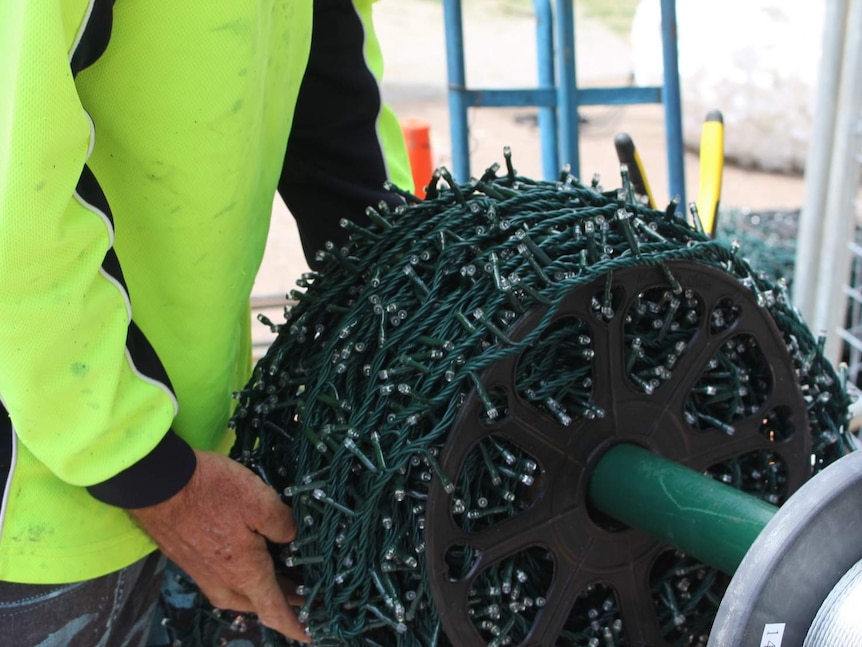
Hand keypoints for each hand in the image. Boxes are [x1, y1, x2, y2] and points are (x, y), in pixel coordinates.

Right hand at [129, 449, 306, 641]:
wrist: (157, 483)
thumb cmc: (212, 492)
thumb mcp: (260, 501)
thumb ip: (283, 524)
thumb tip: (291, 538)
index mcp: (245, 575)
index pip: (275, 612)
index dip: (296, 626)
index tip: (312, 634)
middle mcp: (222, 583)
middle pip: (258, 604)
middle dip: (283, 603)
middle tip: (306, 593)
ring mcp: (203, 573)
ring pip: (239, 593)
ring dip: (262, 590)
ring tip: (283, 577)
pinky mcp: (190, 559)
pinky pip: (223, 580)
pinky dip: (244, 577)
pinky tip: (251, 559)